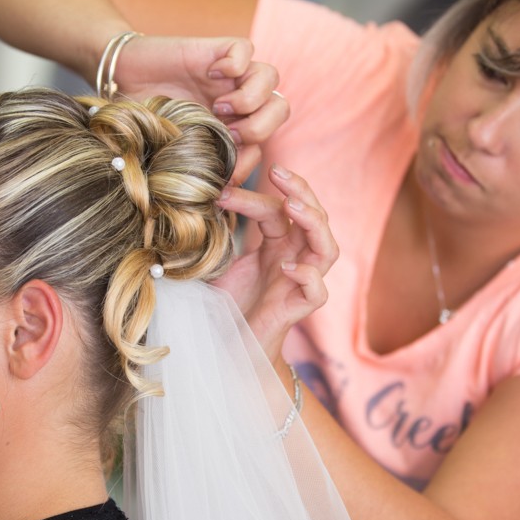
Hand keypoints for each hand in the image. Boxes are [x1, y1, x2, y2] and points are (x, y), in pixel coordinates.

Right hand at [113, 35, 288, 183]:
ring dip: (250, 98)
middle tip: (227, 133)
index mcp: (234, 126)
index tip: (225, 170)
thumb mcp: (175, 150)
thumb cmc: (146, 117)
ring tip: (218, 106)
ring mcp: (231, 74)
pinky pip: (246, 49)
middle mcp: (238, 100)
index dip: (251, 160)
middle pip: (281, 108)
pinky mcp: (218, 50)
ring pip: (271, 77)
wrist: (122, 76)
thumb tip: (222, 195)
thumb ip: (200, 169)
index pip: (266, 142)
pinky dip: (234, 63)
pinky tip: (209, 74)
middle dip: (259, 127)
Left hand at [212, 166, 337, 365]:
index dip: (254, 194)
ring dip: (314, 223)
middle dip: (300, 190)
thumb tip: (192, 198)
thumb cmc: (225, 306)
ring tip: (292, 207)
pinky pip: (318, 291)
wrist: (228, 349)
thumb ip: (215, 235)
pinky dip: (306, 276)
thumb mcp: (216, 263)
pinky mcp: (299, 310)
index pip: (277, 210)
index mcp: (278, 245)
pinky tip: (286, 268)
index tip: (223, 187)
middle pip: (315, 217)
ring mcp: (301, 284)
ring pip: (327, 248)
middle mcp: (295, 259)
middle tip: (277, 171)